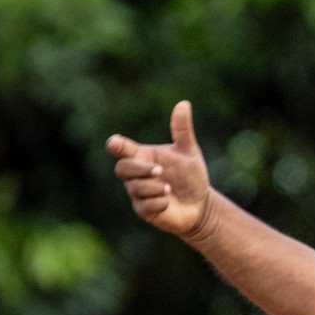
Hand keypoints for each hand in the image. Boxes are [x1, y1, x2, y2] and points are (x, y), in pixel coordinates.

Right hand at [107, 101, 212, 237]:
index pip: (122, 149)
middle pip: (122, 168)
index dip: (116, 145)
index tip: (114, 143)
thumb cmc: (192, 176)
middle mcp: (137, 174)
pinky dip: (157, 202)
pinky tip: (168, 201)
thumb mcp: (189, 151)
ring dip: (152, 187)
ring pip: (133, 188)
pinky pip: (143, 205)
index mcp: (144, 156)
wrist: (200, 205)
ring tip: (170, 188)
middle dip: (139, 169)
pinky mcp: (144, 210)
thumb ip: (182, 130)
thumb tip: (183, 104)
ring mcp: (138, 193)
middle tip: (160, 171)